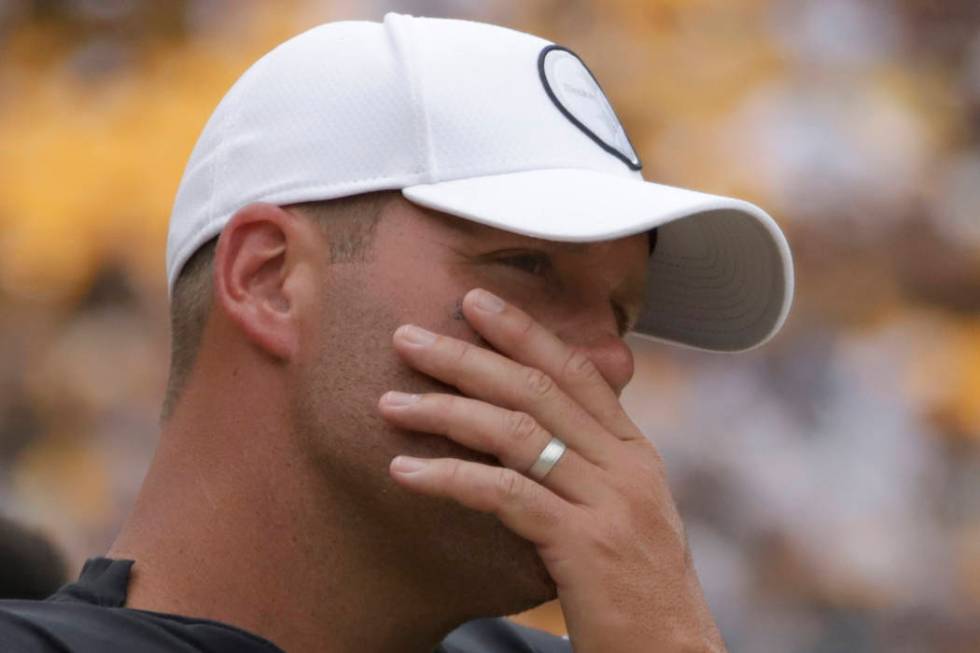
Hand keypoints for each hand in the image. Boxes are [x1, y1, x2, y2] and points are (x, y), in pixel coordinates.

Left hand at [378, 288, 725, 651]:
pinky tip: (405, 472)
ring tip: (390, 403)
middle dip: (468, 357)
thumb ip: (587, 467)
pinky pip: (506, 494)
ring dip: (445, 412)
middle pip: (537, 390)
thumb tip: (533, 432)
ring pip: (516, 433)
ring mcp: (609, 503)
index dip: (524, 332)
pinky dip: (450, 476)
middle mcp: (626, 466)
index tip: (474, 302)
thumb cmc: (634, 590)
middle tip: (409, 336)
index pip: (576, 372)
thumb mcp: (622, 513)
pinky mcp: (585, 546)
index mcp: (634, 453)